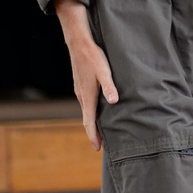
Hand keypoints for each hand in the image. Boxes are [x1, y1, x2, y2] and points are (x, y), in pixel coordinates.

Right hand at [53, 0, 117, 150]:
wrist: (78, 43)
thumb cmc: (93, 57)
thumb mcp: (104, 71)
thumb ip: (109, 86)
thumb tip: (114, 101)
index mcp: (87, 96)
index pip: (88, 121)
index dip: (93, 135)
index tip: (97, 148)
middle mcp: (81, 96)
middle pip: (87, 119)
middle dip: (93, 132)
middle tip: (100, 145)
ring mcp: (80, 91)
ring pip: (86, 111)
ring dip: (92, 122)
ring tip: (101, 131)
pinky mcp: (81, 85)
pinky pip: (86, 103)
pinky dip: (91, 112)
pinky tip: (98, 111)